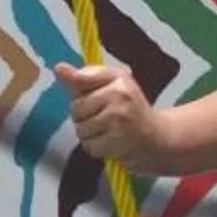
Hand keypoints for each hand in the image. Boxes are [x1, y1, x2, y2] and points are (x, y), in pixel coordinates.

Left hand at [57, 62, 172, 169]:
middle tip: (103, 118)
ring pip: (80, 129)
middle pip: (75, 108)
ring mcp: (119, 118)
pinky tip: (110, 143)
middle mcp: (119, 94)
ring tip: (107, 131)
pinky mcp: (118, 141)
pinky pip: (89, 146)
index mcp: (117, 77)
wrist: (158, 136)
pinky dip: (96, 148)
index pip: (80, 80)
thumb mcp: (112, 85)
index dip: (77, 92)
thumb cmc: (129, 108)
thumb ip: (84, 78)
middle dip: (83, 116)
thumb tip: (58, 68)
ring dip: (89, 134)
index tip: (85, 97)